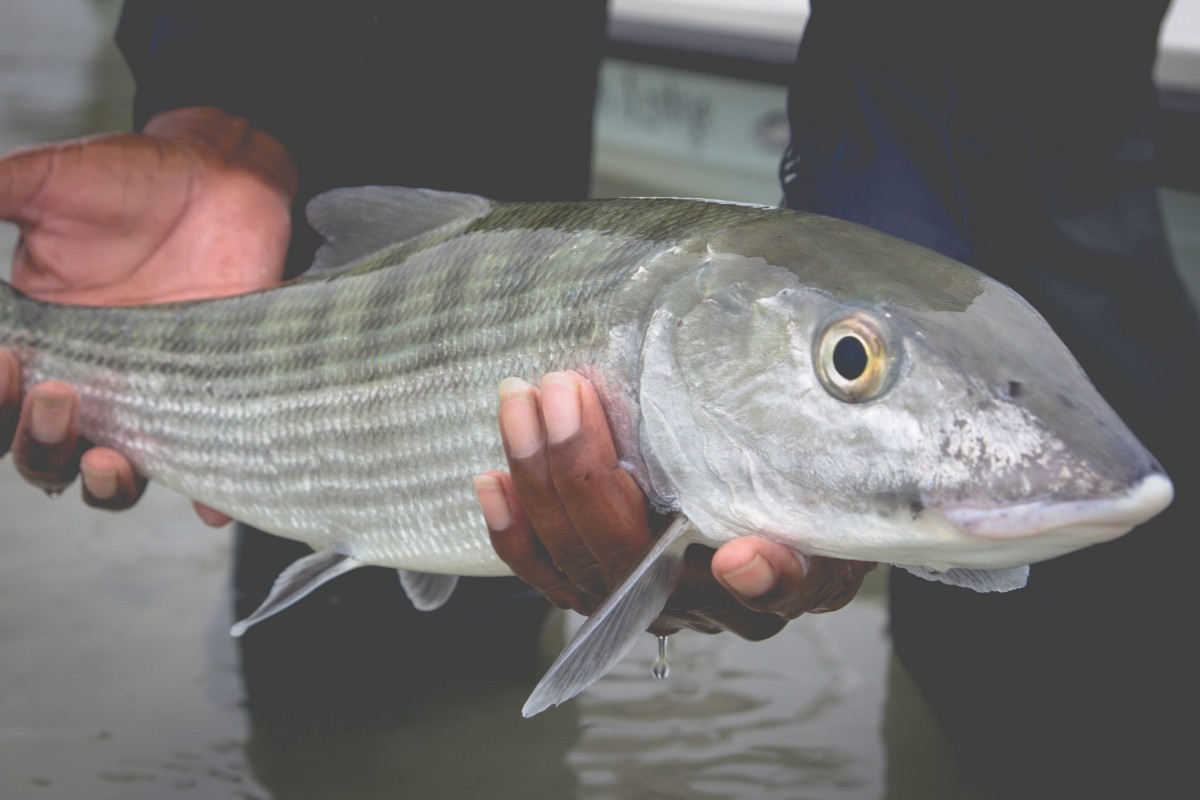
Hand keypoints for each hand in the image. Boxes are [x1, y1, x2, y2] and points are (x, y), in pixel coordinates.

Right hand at [1, 106, 296, 519]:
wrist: (225, 176)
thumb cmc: (133, 180)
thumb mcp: (48, 181)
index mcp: (36, 342)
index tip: (0, 362)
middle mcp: (86, 383)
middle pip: (39, 450)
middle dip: (35, 436)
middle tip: (54, 390)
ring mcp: (150, 399)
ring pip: (112, 475)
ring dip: (103, 482)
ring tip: (110, 459)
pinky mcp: (212, 401)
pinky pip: (207, 467)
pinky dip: (207, 495)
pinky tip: (208, 504)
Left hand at [474, 372, 875, 638]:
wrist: (767, 517)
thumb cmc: (800, 500)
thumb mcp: (829, 502)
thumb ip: (807, 530)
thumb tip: (748, 558)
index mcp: (769, 590)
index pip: (767, 594)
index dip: (756, 579)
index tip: (742, 557)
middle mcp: (696, 608)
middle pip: (632, 558)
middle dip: (584, 472)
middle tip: (564, 391)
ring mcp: (638, 601)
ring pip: (576, 559)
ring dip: (539, 479)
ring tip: (522, 404)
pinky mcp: (597, 588)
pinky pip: (546, 572)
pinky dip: (514, 528)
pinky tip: (493, 480)